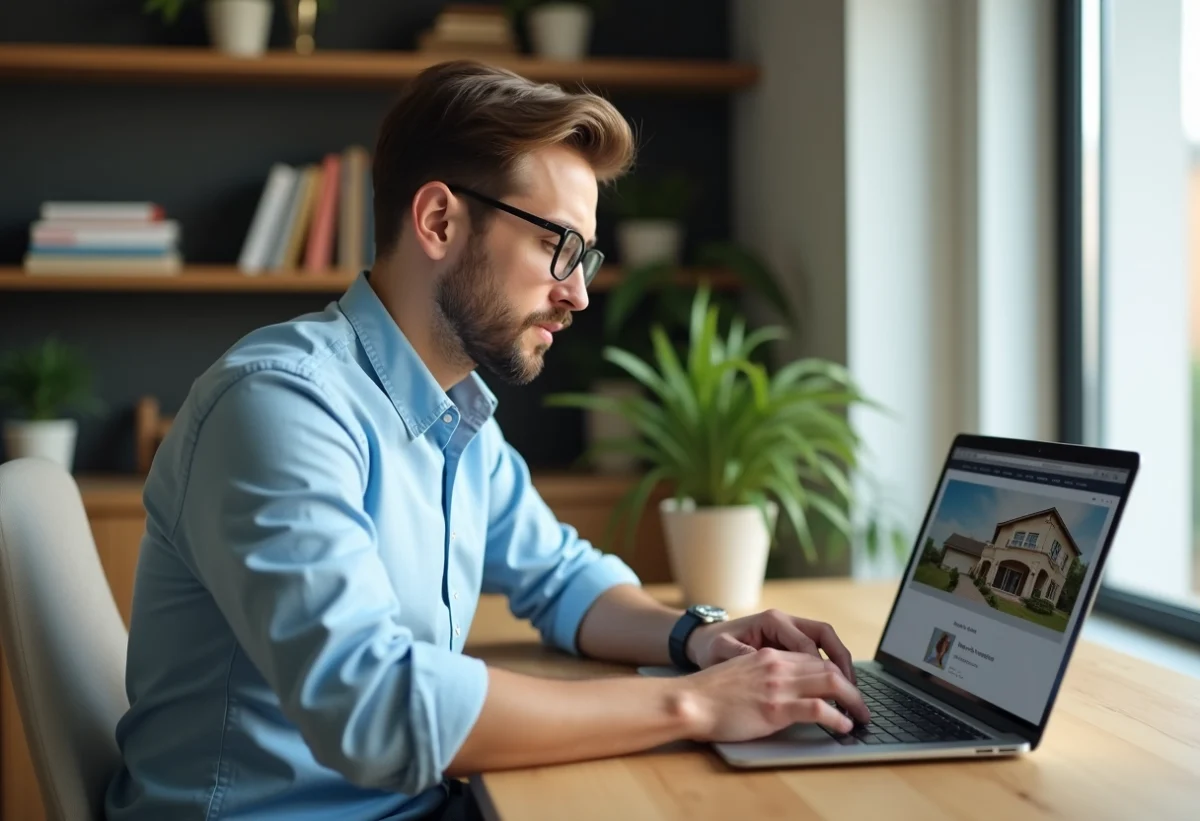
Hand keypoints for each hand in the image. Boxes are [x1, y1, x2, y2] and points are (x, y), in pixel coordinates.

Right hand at [679, 647, 869, 741]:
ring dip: (853, 701)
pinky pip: (818, 708)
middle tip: (861, 705)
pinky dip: (837, 718)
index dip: (837, 672)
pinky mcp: (775, 708)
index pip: (814, 657)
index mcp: (769, 654)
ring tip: (861, 717)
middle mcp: (777, 664)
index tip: (845, 689)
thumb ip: (764, 675)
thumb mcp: (741, 673)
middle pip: (829, 667)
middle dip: (852, 687)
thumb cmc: (710, 693)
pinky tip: (843, 726)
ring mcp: (778, 685)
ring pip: (831, 683)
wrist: (689, 700)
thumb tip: (785, 692)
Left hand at [686, 608, 856, 684]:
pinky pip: (817, 650)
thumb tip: (766, 665)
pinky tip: (834, 686)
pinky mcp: (789, 642)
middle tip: (853, 688)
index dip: (821, 667)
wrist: (702, 640)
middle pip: (825, 635)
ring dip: (840, 663)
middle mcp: (785, 621)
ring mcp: (789, 630)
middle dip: (841, 661)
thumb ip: (742, 656)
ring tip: (851, 690)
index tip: (832, 688)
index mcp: (772, 621)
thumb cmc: (711, 646)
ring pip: (826, 641)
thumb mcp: (722, 651)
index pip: (806, 643)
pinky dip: (829, 666)